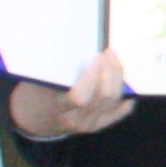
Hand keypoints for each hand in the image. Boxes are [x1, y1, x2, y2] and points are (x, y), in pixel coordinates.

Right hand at [11, 48, 137, 143]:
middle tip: (105, 53)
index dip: (91, 77)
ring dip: (117, 76)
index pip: (79, 97)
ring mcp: (92, 124)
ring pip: (114, 100)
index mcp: (59, 109)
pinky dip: (126, 94)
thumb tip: (68, 42)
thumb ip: (53, 70)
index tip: (95, 57)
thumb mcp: (40, 83)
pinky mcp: (102, 124)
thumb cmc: (41, 94)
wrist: (43, 119)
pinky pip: (122, 111)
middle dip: (109, 71)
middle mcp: (77, 119)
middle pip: (104, 96)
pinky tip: (123, 80)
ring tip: (112, 58)